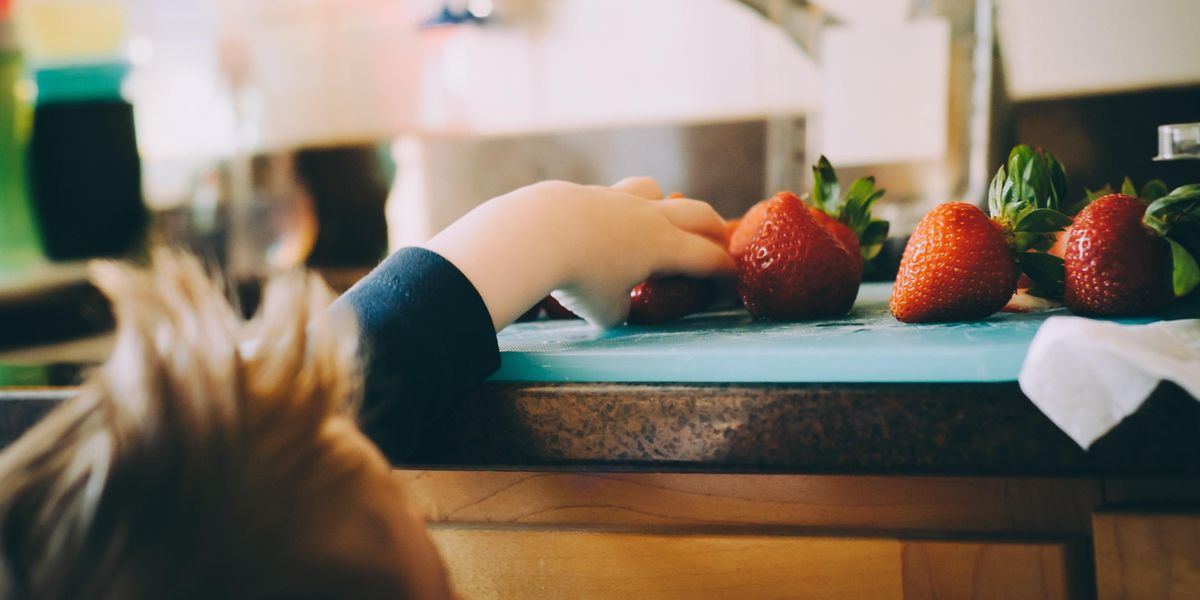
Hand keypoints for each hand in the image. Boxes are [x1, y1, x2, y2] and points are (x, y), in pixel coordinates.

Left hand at [423, 177, 734, 328]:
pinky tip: (604, 225)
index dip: (726, 271)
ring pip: (655, 191)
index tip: (733, 281)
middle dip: (714, 229)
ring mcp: (618, 199)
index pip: (708, 258)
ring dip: (666, 204)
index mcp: (664, 247)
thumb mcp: (606, 312)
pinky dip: (620, 210)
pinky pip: (615, 196)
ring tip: (661, 220)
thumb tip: (618, 305)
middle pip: (697, 213)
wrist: (536, 234)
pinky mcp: (587, 193)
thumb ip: (620, 309)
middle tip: (719, 242)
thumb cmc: (578, 279)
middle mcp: (649, 217)